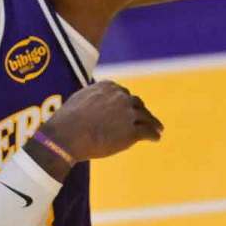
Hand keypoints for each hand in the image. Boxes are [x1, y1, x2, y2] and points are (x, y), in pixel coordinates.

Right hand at [40, 80, 162, 161]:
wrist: (66, 136)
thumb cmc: (67, 121)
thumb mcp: (79, 99)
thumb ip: (92, 97)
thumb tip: (93, 101)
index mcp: (109, 87)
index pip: (123, 93)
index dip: (128, 102)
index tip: (131, 108)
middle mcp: (121, 97)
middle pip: (137, 103)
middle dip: (141, 111)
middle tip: (146, 118)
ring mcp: (128, 114)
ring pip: (146, 117)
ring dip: (153, 122)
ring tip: (158, 128)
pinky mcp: (132, 132)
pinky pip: (147, 132)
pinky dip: (153, 135)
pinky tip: (156, 138)